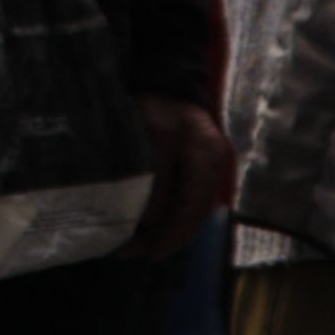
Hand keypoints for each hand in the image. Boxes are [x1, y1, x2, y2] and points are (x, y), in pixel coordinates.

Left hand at [126, 95, 230, 260]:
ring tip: (124, 241)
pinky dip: (156, 212)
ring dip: (155, 228)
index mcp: (208, 165)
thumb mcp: (153, 141)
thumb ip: (156, 181)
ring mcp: (201, 173)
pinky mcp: (188, 170)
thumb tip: (149, 221)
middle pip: (188, 217)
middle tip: (124, 250)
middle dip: (158, 238)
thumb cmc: (157, 106)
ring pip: (180, 211)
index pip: (193, 213)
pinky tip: (134, 219)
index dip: (171, 238)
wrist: (163, 80)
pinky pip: (175, 199)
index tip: (148, 254)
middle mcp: (210, 174)